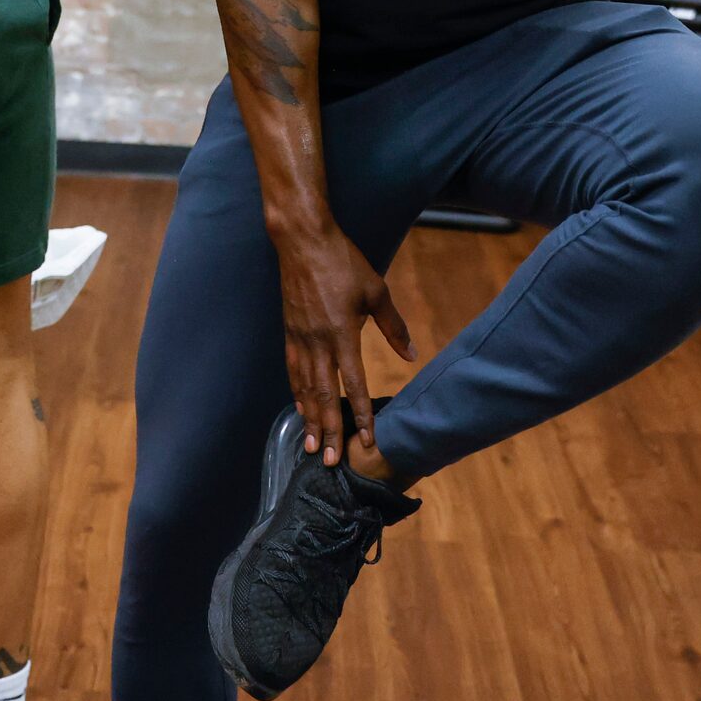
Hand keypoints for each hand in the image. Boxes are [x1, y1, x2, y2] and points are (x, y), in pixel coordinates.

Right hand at [271, 220, 413, 466]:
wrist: (303, 240)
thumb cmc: (344, 262)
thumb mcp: (376, 290)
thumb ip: (392, 325)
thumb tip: (410, 354)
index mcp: (342, 332)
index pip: (354, 382)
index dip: (361, 413)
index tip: (366, 439)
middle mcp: (318, 342)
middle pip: (325, 395)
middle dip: (330, 430)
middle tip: (332, 460)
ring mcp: (300, 338)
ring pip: (305, 387)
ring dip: (310, 419)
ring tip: (313, 446)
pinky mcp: (289, 332)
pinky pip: (293, 370)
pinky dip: (297, 393)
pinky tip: (301, 409)